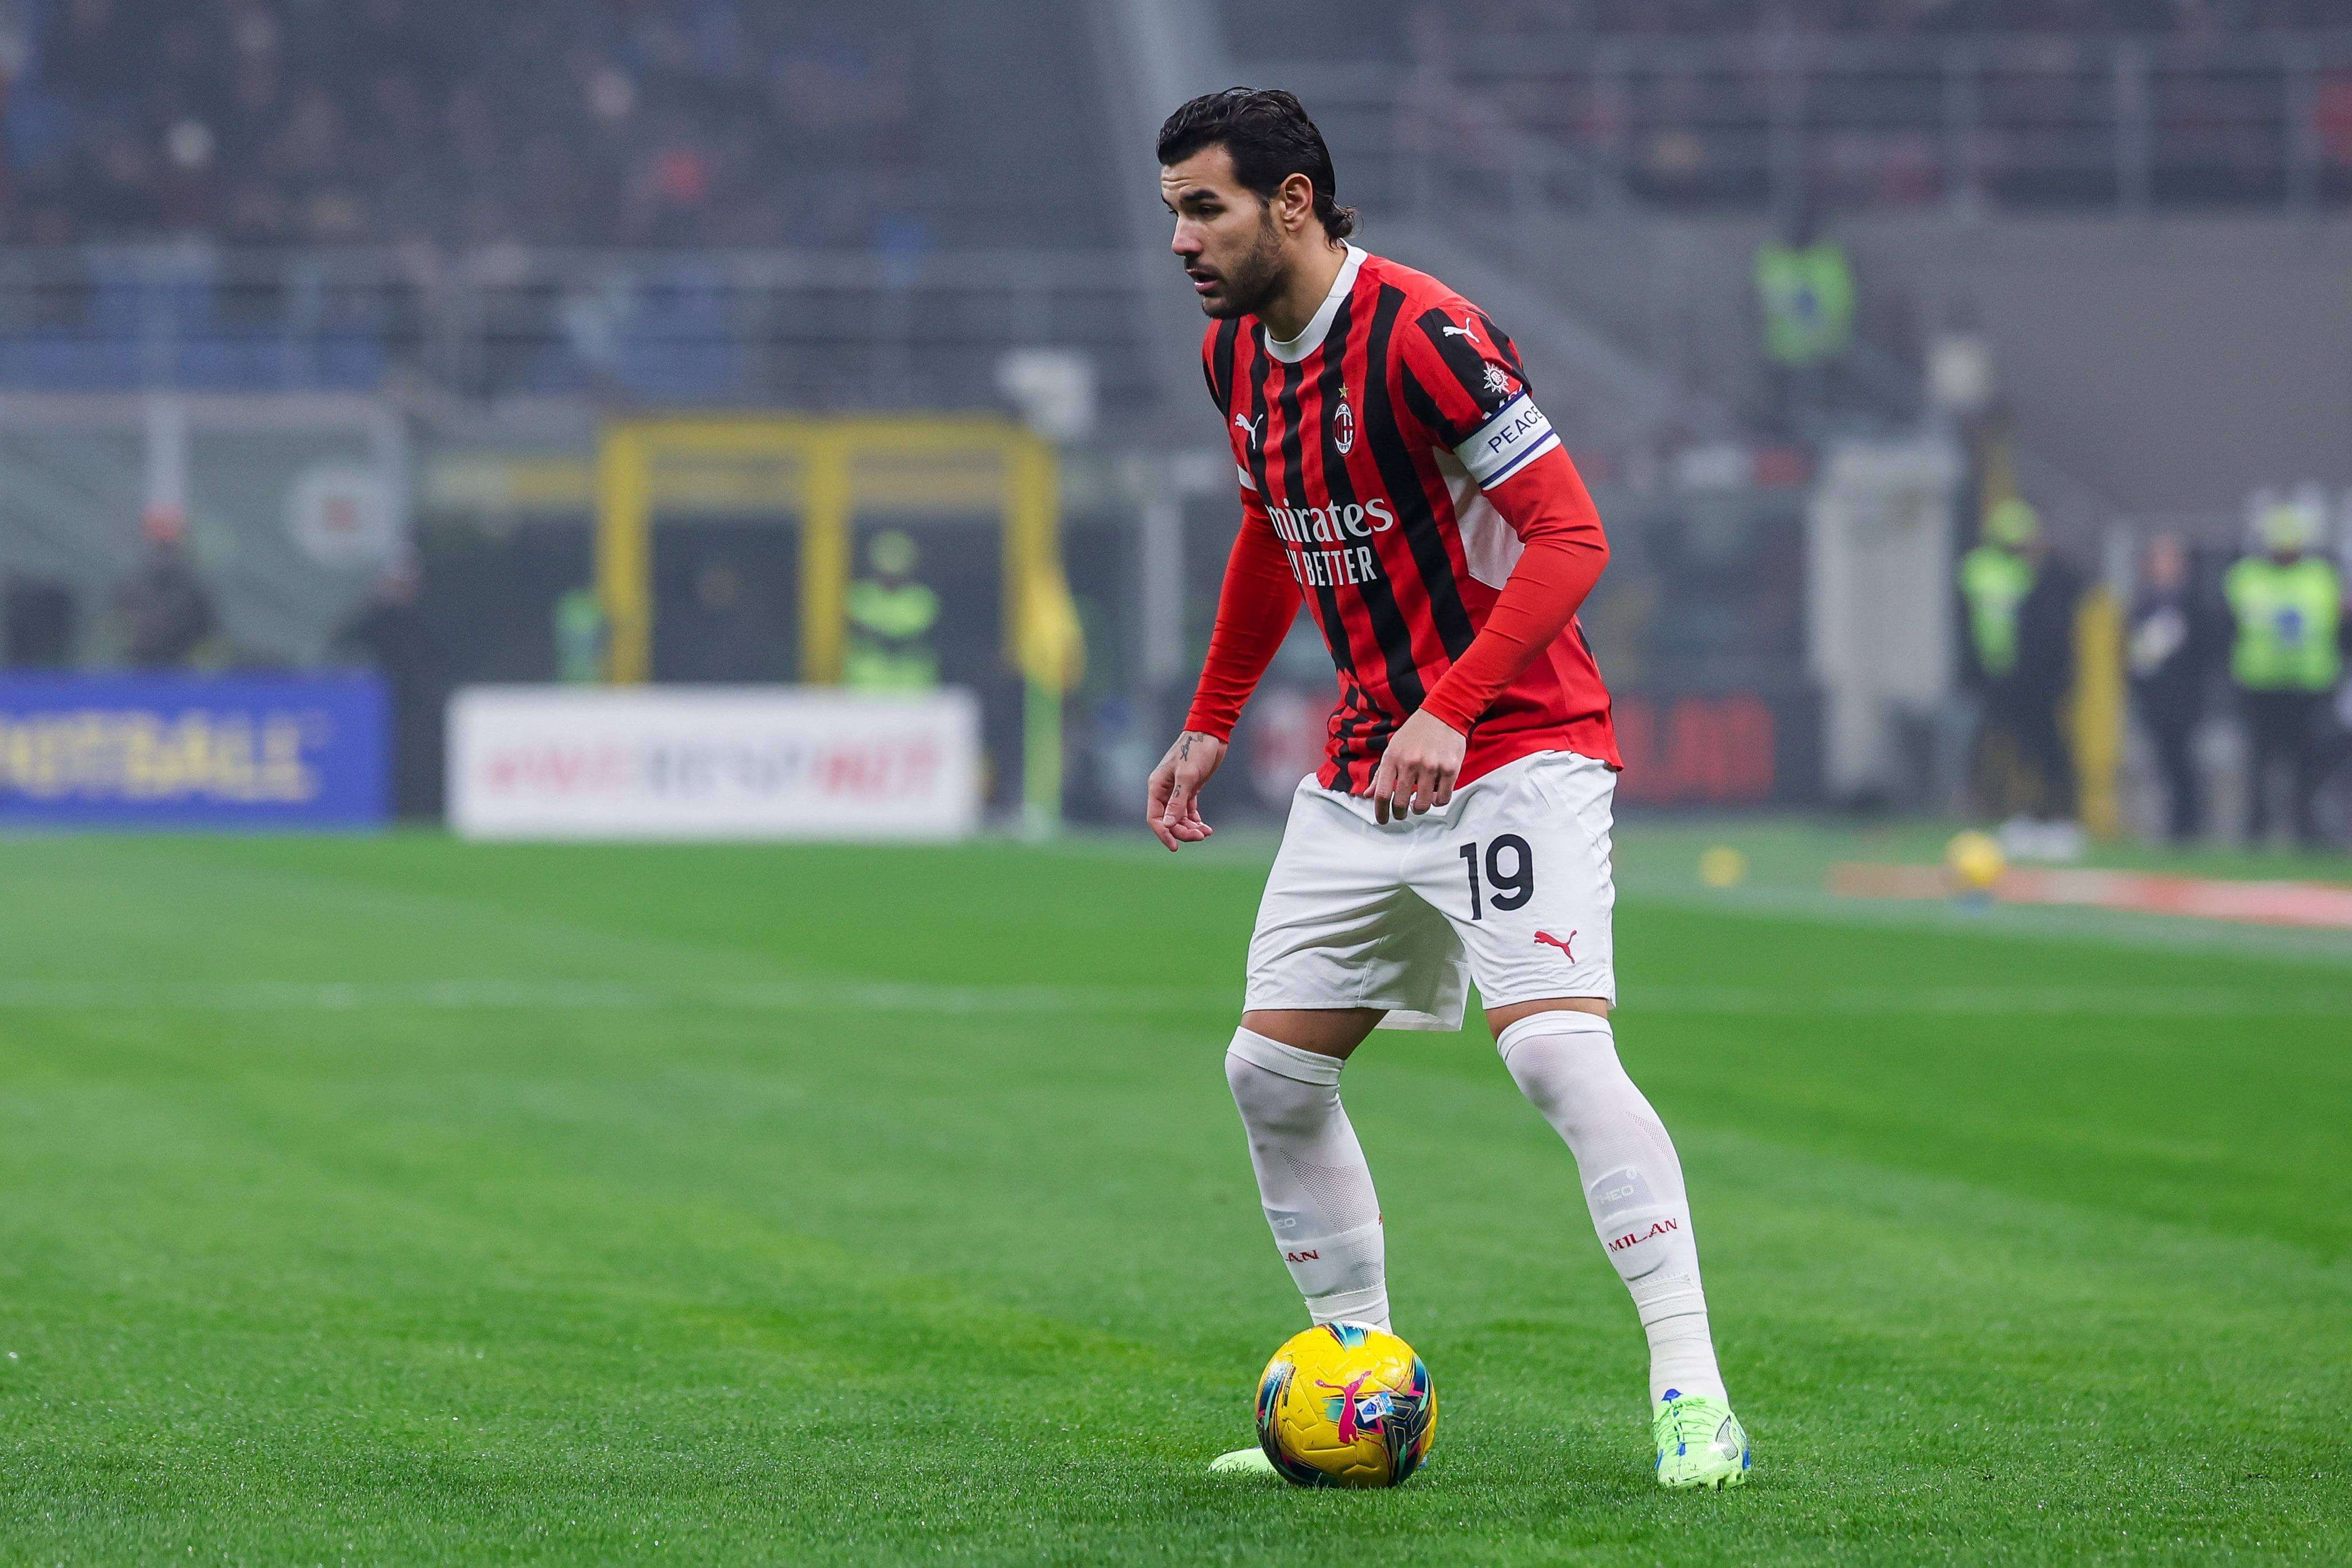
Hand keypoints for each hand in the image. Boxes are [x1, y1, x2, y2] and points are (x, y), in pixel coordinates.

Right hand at [1146, 730, 1226, 850]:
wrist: (1211, 734)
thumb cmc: (1196, 750)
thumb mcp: (1187, 776)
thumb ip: (1177, 801)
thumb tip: (1168, 824)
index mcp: (1157, 786)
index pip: (1154, 817)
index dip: (1164, 834)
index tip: (1175, 847)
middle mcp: (1164, 790)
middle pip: (1168, 821)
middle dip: (1183, 832)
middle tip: (1201, 836)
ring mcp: (1177, 791)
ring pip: (1179, 818)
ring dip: (1191, 828)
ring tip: (1207, 832)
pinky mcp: (1190, 789)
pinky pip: (1189, 812)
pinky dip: (1196, 821)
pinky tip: (1206, 827)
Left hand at [1368, 709, 1465, 823]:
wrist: (1443, 713)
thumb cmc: (1415, 732)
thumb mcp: (1392, 749)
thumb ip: (1380, 774)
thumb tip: (1368, 795)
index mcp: (1393, 758)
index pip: (1382, 793)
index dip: (1380, 812)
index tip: (1383, 820)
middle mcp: (1410, 763)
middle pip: (1401, 803)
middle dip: (1400, 813)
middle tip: (1402, 813)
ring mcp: (1431, 767)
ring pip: (1423, 805)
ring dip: (1419, 809)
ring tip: (1419, 803)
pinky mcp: (1450, 769)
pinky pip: (1442, 798)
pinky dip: (1437, 801)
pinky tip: (1434, 795)